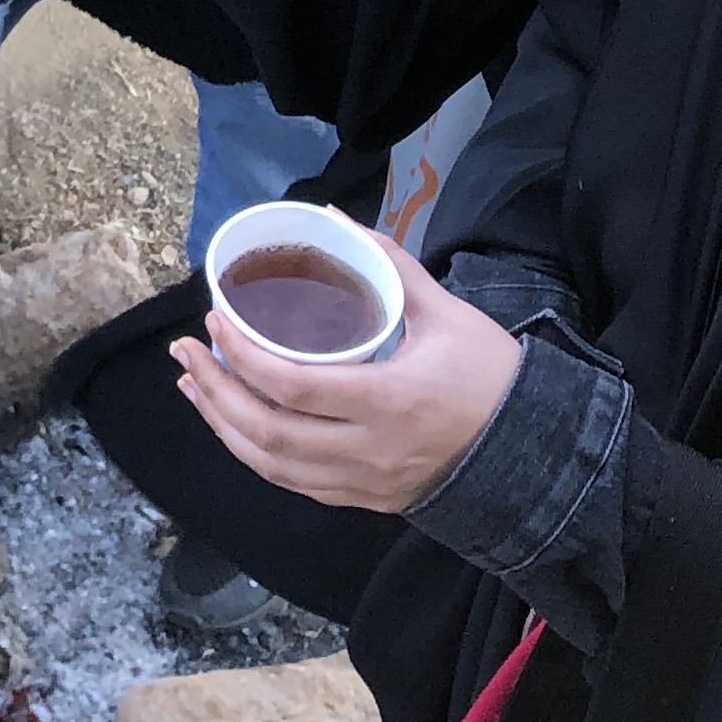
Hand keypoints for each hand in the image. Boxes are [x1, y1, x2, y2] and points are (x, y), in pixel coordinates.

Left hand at [172, 233, 523, 512]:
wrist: (537, 452)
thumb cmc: (492, 378)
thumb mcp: (446, 314)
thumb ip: (388, 266)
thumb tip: (336, 221)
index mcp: (387, 402)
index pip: (293, 387)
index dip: (242, 356)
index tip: (214, 321)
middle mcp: (367, 452)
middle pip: (266, 431)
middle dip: (213, 389)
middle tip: (184, 350)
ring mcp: (363, 483)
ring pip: (270, 465)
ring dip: (221, 424)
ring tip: (192, 383)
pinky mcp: (364, 500)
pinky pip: (292, 484)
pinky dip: (252, 453)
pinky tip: (231, 424)